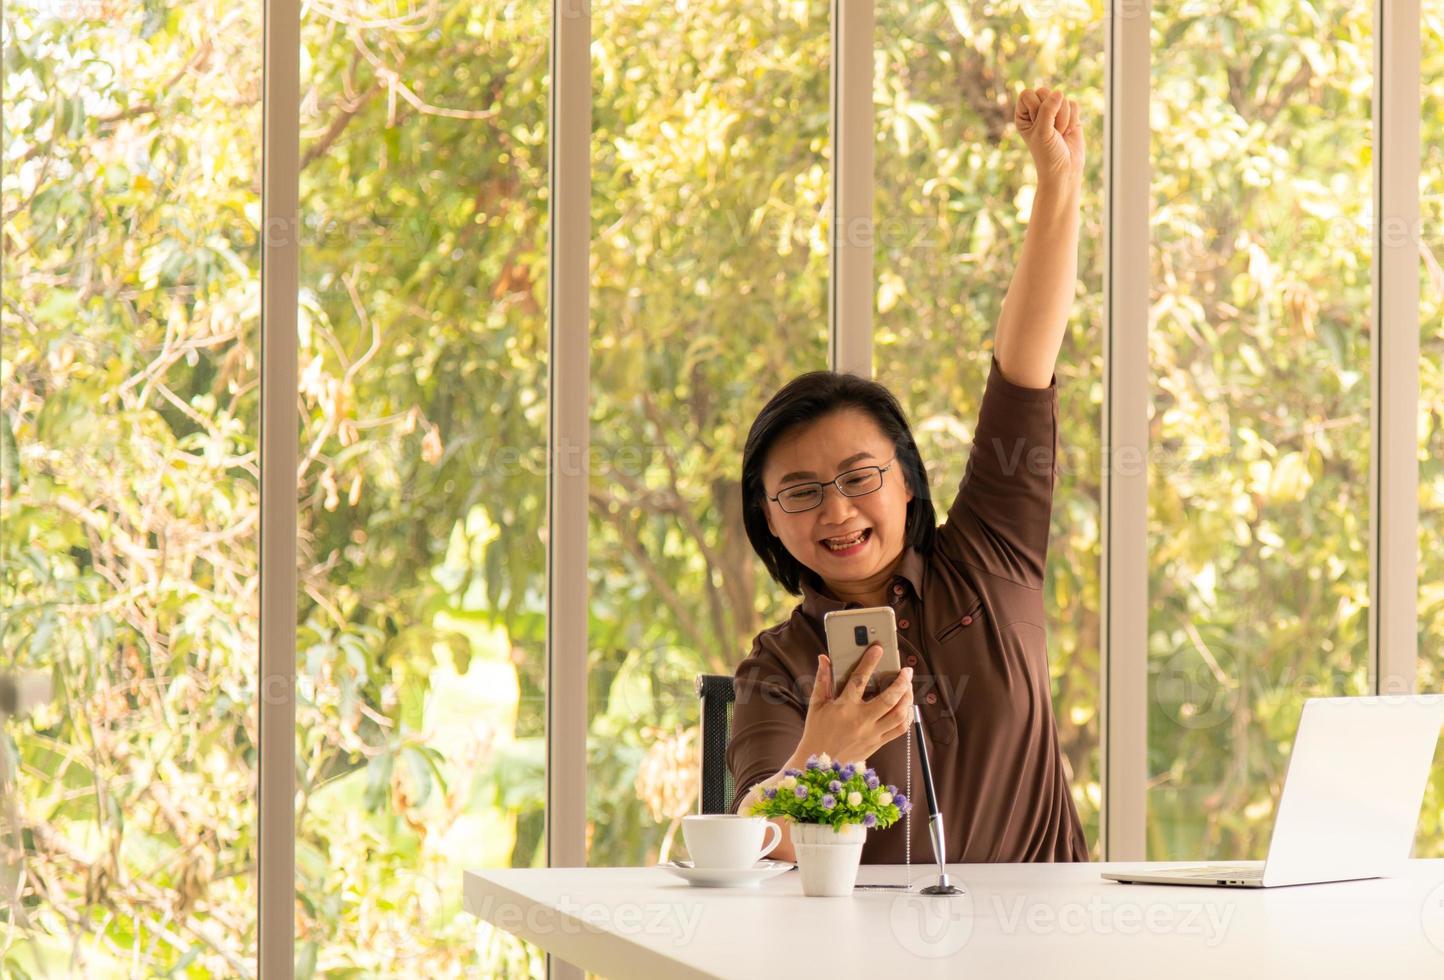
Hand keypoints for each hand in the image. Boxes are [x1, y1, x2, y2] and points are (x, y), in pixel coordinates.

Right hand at [790, 645, 913, 765]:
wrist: (820, 763)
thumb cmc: (817, 731)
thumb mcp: (816, 704)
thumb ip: (822, 680)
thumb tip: (823, 658)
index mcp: (844, 707)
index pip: (859, 679)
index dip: (869, 662)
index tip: (878, 649)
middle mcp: (861, 720)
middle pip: (889, 699)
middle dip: (902, 682)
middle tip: (906, 671)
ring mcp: (872, 734)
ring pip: (899, 715)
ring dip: (907, 698)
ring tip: (908, 687)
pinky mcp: (878, 743)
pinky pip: (899, 730)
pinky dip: (906, 716)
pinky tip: (906, 707)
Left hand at [1014, 84, 1083, 186]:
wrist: (1064, 169)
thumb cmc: (1047, 153)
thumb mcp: (1043, 131)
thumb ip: (1048, 110)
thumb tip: (1058, 92)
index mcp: (1023, 115)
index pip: (1027, 94)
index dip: (1035, 106)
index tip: (1038, 124)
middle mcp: (1037, 111)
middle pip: (1045, 92)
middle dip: (1051, 112)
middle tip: (1050, 130)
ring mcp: (1054, 112)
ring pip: (1061, 98)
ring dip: (1063, 118)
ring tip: (1059, 134)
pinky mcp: (1069, 115)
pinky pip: (1073, 104)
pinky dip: (1073, 119)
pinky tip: (1068, 132)